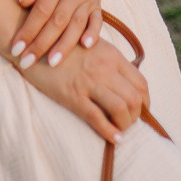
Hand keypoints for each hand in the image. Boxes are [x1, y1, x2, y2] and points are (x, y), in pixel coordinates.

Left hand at [10, 0, 102, 69]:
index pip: (42, 10)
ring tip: (52, 64)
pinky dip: (93, 34)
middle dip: (41, 44)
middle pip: (58, 21)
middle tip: (26, 62)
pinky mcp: (97, 3)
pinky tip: (86, 47)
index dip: (29, 30)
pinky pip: (97, 21)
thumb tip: (23, 2)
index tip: (16, 48)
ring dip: (64, 46)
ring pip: (77, 25)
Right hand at [21, 37, 148, 145]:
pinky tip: (113, 138)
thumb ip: (110, 61)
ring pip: (121, 109)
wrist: (34, 42)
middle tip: (129, 123)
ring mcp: (89, 82)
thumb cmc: (64, 45)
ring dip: (125, 125)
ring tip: (120, 130)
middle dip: (136, 116)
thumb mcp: (93, 46)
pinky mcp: (73, 95)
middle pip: (135, 98)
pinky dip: (109, 132)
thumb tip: (125, 83)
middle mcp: (105, 68)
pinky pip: (97, 118)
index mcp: (112, 55)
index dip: (145, 102)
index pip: (141, 82)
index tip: (140, 111)